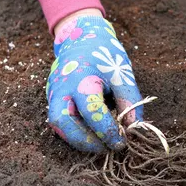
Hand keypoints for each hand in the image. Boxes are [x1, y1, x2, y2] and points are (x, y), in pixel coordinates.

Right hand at [46, 13, 142, 152]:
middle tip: (106, 147)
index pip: (92, 111)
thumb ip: (129, 101)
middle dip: (85, 141)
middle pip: (63, 122)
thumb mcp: (122, 74)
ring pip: (57, 125)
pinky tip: (91, 134)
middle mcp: (62, 88)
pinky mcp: (52, 98)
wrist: (81, 37)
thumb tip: (134, 128)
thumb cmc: (104, 55)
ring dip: (78, 139)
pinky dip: (74, 131)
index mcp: (82, 79)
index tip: (122, 141)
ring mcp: (53, 93)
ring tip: (100, 144)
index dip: (108, 131)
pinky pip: (59, 121)